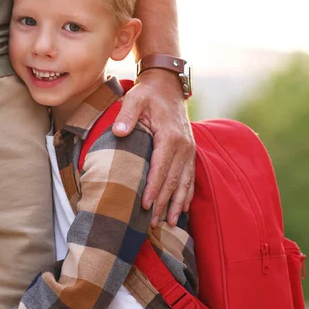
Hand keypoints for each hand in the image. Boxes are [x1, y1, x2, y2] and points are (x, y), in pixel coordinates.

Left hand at [112, 69, 194, 226]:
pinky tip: (182, 209)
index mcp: (170, 136)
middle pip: (173, 180)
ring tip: (169, 223)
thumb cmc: (148, 93)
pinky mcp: (190, 151)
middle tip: (153, 223)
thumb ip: (127, 115)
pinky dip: (187, 194)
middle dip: (163, 203)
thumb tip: (118, 132)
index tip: (145, 206)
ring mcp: (189, 149)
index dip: (153, 189)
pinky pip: (190, 177)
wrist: (168, 85)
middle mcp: (184, 146)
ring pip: (184, 182)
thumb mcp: (135, 98)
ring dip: (177, 204)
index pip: (161, 168)